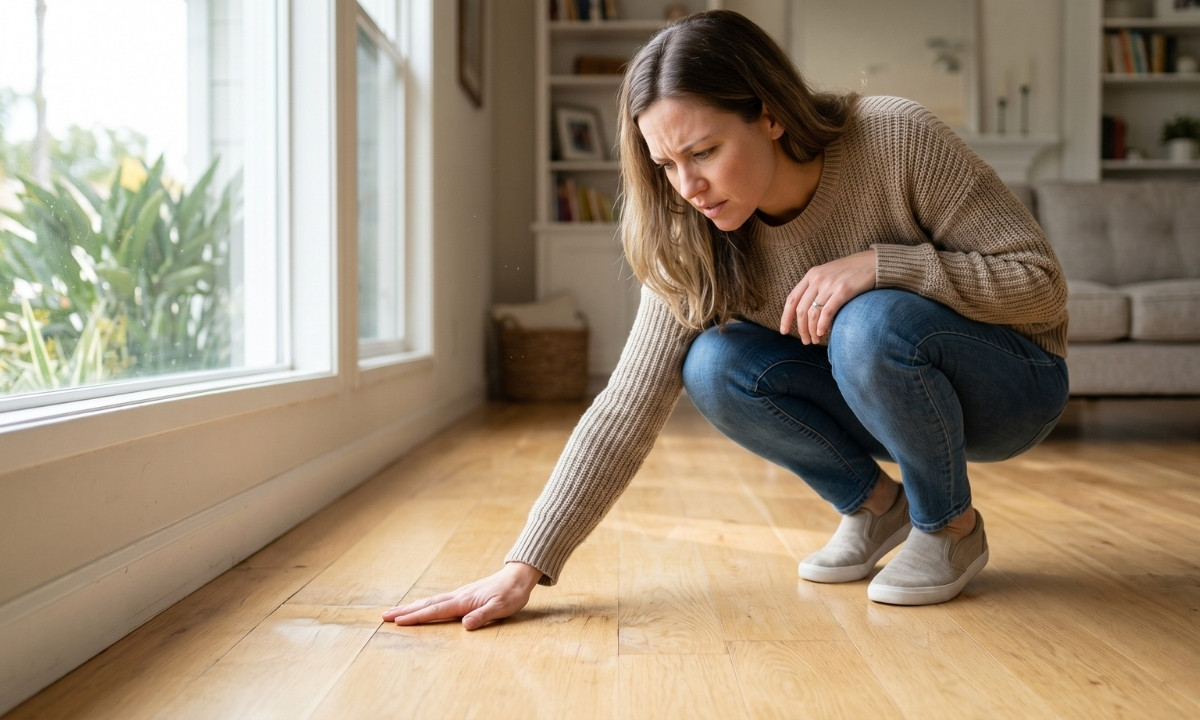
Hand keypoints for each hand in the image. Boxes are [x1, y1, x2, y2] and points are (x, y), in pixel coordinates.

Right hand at [381, 561, 542, 630]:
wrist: (519, 576)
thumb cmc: (512, 594)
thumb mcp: (502, 608)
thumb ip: (483, 616)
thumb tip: (465, 626)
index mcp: (464, 601)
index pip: (435, 611)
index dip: (416, 617)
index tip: (398, 622)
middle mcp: (458, 596)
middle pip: (427, 604)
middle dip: (405, 611)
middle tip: (384, 616)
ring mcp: (459, 594)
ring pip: (430, 601)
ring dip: (412, 607)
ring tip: (395, 612)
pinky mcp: (463, 594)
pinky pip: (438, 600)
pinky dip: (424, 604)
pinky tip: (421, 606)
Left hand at [780, 250, 876, 343]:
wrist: (873, 262)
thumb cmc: (851, 272)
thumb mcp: (828, 275)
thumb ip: (816, 288)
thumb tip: (806, 313)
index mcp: (811, 275)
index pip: (792, 299)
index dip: (785, 317)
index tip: (784, 331)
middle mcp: (817, 279)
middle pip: (801, 310)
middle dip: (801, 329)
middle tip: (806, 341)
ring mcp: (830, 284)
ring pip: (812, 313)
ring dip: (812, 331)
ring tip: (815, 340)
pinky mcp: (843, 290)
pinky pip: (827, 312)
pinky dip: (822, 325)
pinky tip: (822, 333)